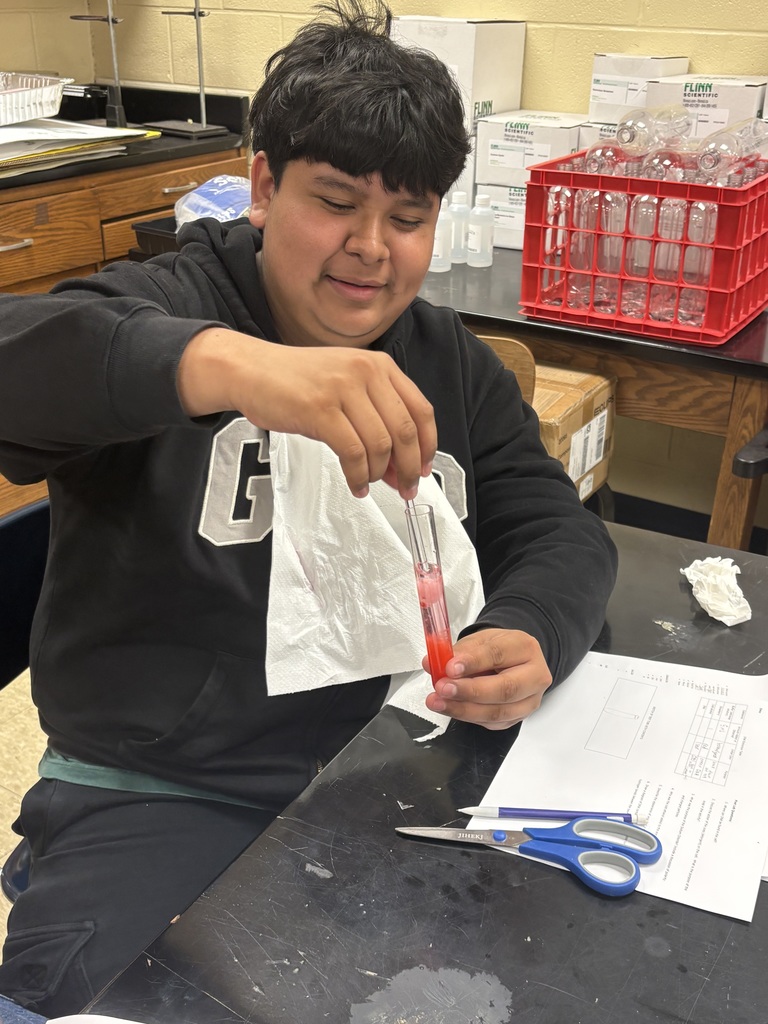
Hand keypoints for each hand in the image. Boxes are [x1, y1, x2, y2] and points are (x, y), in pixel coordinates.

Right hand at [176, 327, 435, 498]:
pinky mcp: (320, 410)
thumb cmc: (297, 382)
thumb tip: (401, 461)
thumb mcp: (346, 383)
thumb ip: (376, 414)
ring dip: (379, 473)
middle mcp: (366, 373)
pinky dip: (358, 476)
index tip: (425, 468)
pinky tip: (356, 484)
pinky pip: (353, 453)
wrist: (251, 370)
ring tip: (369, 483)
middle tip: (405, 488)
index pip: (421, 409)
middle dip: (409, 467)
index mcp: (379, 365)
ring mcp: (343, 390)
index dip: (428, 445)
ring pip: (380, 445)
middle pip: (405, 431)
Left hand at [424, 628, 552, 729]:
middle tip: (443, 688)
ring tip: (438, 702)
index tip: (449, 667)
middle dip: (469, 691)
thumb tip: (433, 663)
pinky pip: (492, 723)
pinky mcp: (518, 718)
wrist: (511, 660)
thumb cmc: (496, 649)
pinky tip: (451, 708)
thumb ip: (458, 652)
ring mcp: (530, 700)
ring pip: (498, 712)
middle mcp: (535, 675)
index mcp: (525, 647)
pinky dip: (468, 716)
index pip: (499, 654)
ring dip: (463, 709)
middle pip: (505, 689)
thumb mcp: (479, 641)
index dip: (473, 662)